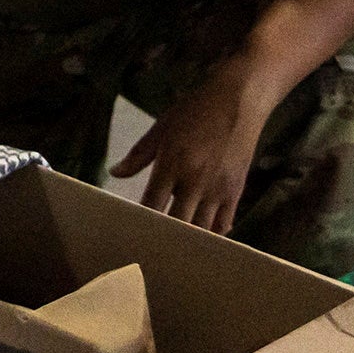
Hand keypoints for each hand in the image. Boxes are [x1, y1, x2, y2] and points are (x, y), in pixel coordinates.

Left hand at [115, 71, 268, 236]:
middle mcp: (194, 180)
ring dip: (188, 241)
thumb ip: (138, 155)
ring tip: (175, 252)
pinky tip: (202, 239)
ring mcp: (217, 188)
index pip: (152, 204)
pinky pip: (223, 223)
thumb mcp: (162, 128)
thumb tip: (114, 173)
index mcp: (172, 163)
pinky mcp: (236, 191)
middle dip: (164, 238)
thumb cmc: (195, 111)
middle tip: (151, 250)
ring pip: (201, 230)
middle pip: (176, 224)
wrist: (238, 100)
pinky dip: (212, 235)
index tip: (131, 232)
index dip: (141, 222)